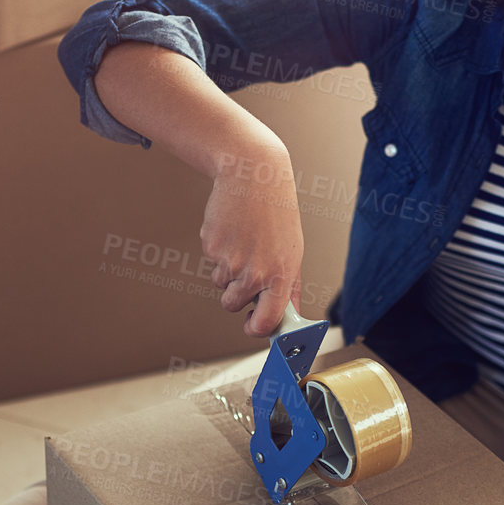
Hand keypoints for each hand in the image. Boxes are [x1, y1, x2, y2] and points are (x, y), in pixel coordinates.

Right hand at [200, 141, 304, 337]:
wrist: (254, 175)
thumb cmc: (277, 213)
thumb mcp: (292, 250)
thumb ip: (289, 286)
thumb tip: (290, 314)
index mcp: (280, 275)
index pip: (265, 322)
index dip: (255, 329)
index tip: (253, 324)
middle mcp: (255, 272)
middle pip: (232, 305)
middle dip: (235, 295)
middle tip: (247, 270)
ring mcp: (230, 260)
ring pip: (220, 283)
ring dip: (227, 271)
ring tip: (243, 242)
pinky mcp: (211, 247)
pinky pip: (211, 262)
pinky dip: (219, 251)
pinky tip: (233, 230)